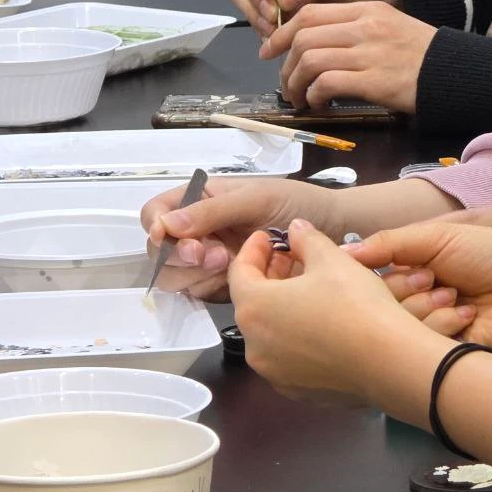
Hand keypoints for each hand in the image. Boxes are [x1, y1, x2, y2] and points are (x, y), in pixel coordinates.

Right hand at [140, 177, 335, 301]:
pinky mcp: (226, 284)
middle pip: (161, 250)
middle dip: (180, 255)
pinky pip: (200, 293)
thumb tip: (167, 224)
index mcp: (202, 200)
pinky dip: (211, 288)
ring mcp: (211, 259)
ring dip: (196, 272)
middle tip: (215, 254)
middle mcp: (201, 230)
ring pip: (177, 276)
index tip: (166, 236)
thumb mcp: (256, 198)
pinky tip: (235, 280)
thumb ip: (213, 210)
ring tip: (230, 262)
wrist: (336, 231)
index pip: (156, 212)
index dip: (155, 226)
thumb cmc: (298, 203)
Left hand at [229, 221, 448, 403]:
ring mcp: (274, 372)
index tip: (267, 238)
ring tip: (310, 291)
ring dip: (282, 308)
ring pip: (270, 332)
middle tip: (292, 259)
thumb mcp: (332, 259)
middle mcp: (254, 344)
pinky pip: (287, 356)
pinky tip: (321, 325)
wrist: (389, 361)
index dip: (253, 249)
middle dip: (270, 277)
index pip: (239, 271)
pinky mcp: (296, 390)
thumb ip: (306, 240)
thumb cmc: (356, 305)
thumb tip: (296, 230)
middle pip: (252, 303)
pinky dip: (296, 336)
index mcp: (254, 307)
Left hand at [268, 2, 436, 112]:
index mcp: (366, 10)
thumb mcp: (389, 26)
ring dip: (296, 83)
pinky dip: (314, 95)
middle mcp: (364, 27)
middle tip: (285, 83)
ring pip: (310, 61)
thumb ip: (354, 29)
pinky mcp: (372, 80)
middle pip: (304, 37)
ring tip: (299, 97)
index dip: (283, 33)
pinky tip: (318, 103)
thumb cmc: (422, 55)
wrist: (454, 72)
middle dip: (285, 63)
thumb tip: (315, 47)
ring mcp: (368, 53)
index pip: (310, 13)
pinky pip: (326, 84)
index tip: (271, 50)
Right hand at [346, 222, 491, 356]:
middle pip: (380, 306)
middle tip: (435, 280)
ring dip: (426, 308)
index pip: (371, 280)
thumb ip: (390, 243)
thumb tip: (342, 254)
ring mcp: (428, 332)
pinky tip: (466, 315)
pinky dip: (440, 328)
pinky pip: (419, 348)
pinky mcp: (442, 356)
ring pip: (397, 328)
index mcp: (412, 273)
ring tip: (456, 295)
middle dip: (406, 290)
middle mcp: (416, 303)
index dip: (380, 275)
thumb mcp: (439, 237)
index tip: (410, 268)